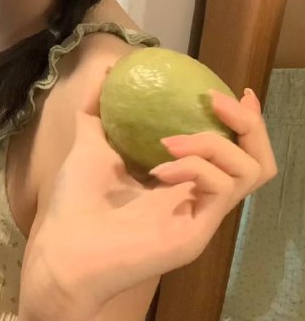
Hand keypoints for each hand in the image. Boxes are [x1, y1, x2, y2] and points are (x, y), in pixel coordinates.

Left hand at [19, 88, 276, 320]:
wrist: (63, 251)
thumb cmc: (76, 204)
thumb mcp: (90, 142)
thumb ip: (100, 108)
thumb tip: (107, 69)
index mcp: (182, 180)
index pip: (234, 151)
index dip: (246, 121)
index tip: (239, 93)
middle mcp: (199, 197)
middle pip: (258, 162)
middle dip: (248, 123)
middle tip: (216, 101)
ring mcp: (201, 216)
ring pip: (250, 171)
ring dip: (215, 142)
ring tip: (170, 141)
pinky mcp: (198, 232)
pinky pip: (221, 189)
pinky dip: (195, 167)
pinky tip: (158, 170)